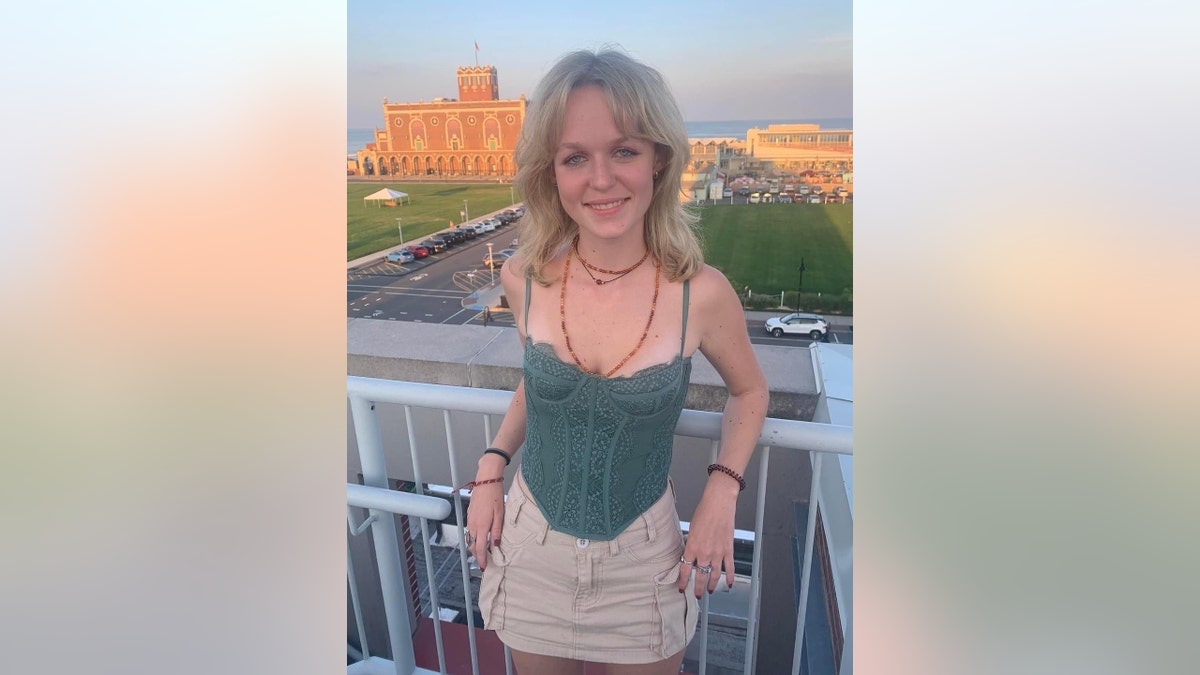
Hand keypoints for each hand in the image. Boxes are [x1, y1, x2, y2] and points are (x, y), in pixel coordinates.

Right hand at [464, 481, 504, 569]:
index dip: (481, 559)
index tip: (484, 567)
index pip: (480, 548)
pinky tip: (481, 536)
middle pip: (472, 545)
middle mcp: (473, 525)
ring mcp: (470, 519)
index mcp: (482, 526)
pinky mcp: (469, 515)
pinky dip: (474, 536)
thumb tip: (495, 544)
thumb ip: (497, 530)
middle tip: (484, 560)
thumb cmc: (494, 495)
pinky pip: (470, 530)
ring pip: (470, 538)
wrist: (486, 480)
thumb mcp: (500, 514)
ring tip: (484, 550)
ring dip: (475, 545)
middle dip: (477, 554)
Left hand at [677, 480, 737, 596]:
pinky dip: (729, 577)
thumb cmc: (704, 512)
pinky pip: (729, 567)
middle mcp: (704, 553)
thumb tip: (690, 553)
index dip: (682, 581)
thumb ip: (691, 543)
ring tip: (709, 590)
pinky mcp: (728, 549)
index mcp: (692, 547)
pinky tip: (728, 584)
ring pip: (714, 575)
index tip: (681, 588)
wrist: (719, 503)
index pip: (684, 570)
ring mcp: (717, 553)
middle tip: (697, 594)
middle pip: (700, 576)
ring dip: (712, 584)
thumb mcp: (691, 529)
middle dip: (697, 588)